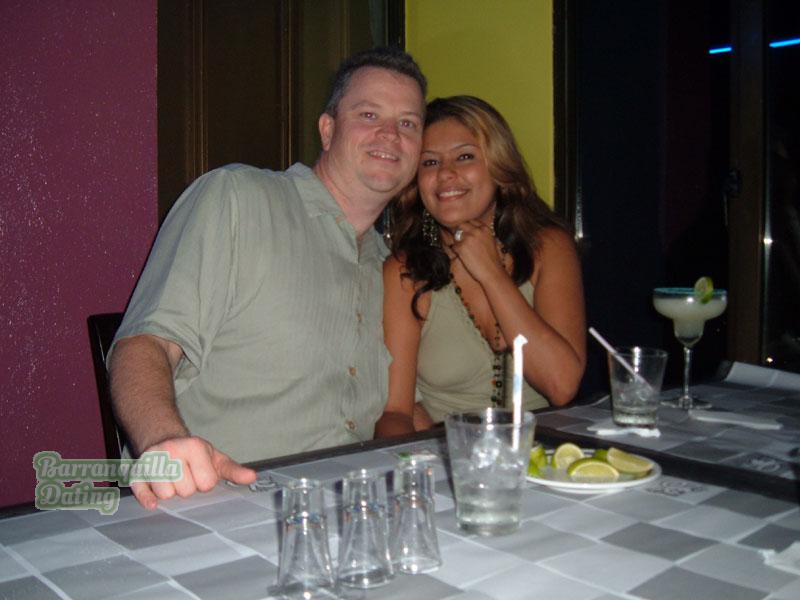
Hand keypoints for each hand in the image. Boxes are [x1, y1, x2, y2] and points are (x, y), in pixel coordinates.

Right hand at [130, 436, 256, 509]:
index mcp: (193, 447)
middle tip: (186, 477)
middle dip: (188, 488)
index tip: (201, 474)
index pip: (206, 483)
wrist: (165, 440)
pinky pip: (141, 491)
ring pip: (165, 495)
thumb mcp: (215, 458)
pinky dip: (146, 499)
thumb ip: (233, 470)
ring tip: (172, 481)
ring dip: (171, 493)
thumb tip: (252, 477)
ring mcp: (152, 460)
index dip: (205, 483)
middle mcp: (171, 450)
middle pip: (185, 491)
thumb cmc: (194, 455)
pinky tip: (153, 502)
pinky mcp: (137, 471)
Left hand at [450, 220, 506, 283]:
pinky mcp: (461, 247)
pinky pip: (454, 247)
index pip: (471, 221)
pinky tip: (464, 258)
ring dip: (457, 242)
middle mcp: (476, 230)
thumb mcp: (491, 241)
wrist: (492, 272)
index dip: (466, 226)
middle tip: (460, 240)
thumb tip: (472, 231)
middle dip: (459, 231)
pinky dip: (456, 252)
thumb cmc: (492, 260)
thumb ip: (482, 234)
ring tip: (463, 251)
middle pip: (461, 225)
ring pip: (456, 235)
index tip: (465, 232)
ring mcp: (468, 238)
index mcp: (485, 228)